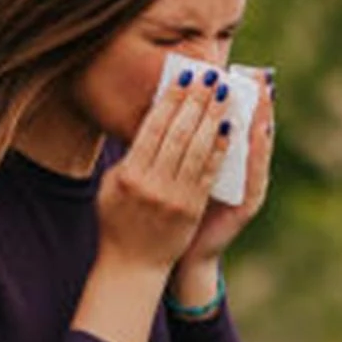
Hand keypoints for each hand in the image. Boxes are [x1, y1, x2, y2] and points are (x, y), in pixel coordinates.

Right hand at [94, 68, 234, 270]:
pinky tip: (228, 127)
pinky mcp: (193, 209)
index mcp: (129, 174)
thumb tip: (153, 121)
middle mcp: (152, 184)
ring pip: (198, 149)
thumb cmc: (118, 220)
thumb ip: (130, 157)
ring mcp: (175, 198)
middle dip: (196, 101)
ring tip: (223, 93)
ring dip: (212, 118)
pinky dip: (220, 147)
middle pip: (179, 133)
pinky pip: (209, 172)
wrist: (133, 265)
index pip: (153, 128)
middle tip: (209, 76)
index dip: (171, 99)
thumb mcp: (113, 186)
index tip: (184, 75)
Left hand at [181, 68, 274, 265]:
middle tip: (259, 73)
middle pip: (254, 129)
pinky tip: (259, 131)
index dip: (244, 98)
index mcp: (226, 162)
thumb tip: (172, 105)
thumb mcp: (180, 171)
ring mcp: (249, 188)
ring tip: (264, 94)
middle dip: (257, 100)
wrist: (183, 255)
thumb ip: (183, 146)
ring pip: (259, 148)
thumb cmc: (177, 210)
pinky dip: (258, 152)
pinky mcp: (248, 205)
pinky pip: (255, 174)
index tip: (245, 69)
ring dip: (262, 120)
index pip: (239, 123)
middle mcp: (243, 172)